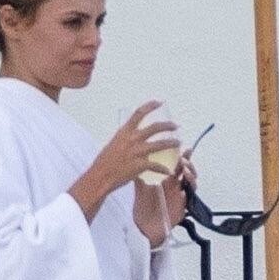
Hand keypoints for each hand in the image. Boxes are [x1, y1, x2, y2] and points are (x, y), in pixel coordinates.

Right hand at [68, 100, 177, 222]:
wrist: (100, 177)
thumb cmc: (104, 163)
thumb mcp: (113, 144)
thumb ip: (125, 140)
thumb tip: (133, 139)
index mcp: (124, 132)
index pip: (139, 113)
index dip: (151, 106)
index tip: (159, 103)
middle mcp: (132, 139)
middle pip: (155, 127)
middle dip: (168, 125)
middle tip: (175, 126)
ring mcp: (137, 152)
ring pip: (160, 144)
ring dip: (172, 143)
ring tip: (178, 144)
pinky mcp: (140, 165)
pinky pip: (156, 166)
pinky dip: (163, 169)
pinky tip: (167, 171)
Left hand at [133, 148, 197, 247]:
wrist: (144, 227)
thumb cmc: (143, 209)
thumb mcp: (140, 189)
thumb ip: (140, 175)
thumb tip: (135, 160)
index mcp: (168, 181)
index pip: (178, 166)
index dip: (184, 157)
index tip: (185, 149)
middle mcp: (176, 188)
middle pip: (189, 173)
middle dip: (189, 165)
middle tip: (184, 160)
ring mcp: (180, 198)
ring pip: (192, 185)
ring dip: (191, 177)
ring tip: (185, 172)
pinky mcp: (181, 209)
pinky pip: (189, 201)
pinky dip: (187, 194)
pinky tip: (183, 190)